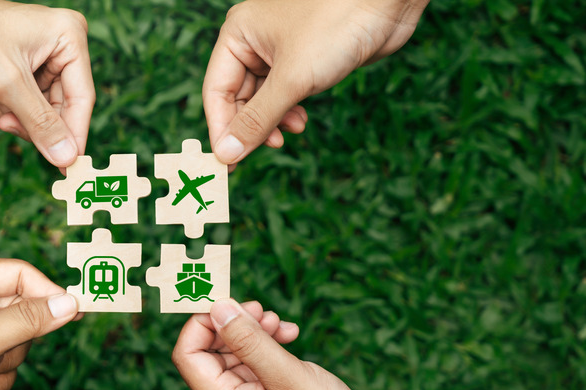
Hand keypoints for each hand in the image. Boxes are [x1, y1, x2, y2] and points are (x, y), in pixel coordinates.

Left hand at [0, 0, 94, 168]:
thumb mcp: (6, 84)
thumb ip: (40, 123)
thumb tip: (66, 158)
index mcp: (69, 38)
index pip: (82, 97)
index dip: (73, 134)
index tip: (67, 167)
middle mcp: (60, 47)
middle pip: (64, 106)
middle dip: (37, 123)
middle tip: (10, 128)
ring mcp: (42, 58)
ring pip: (44, 110)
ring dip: (20, 118)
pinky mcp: (23, 68)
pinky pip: (27, 105)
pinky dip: (9, 109)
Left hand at [172, 299, 374, 389]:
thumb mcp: (289, 378)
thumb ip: (250, 343)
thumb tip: (217, 309)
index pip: (188, 354)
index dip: (202, 322)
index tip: (230, 300)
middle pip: (209, 352)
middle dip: (233, 324)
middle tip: (263, 310)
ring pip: (234, 356)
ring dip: (254, 332)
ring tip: (281, 324)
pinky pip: (254, 367)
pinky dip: (268, 346)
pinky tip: (289, 336)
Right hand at [204, 0, 428, 167]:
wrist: (386, 6)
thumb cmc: (336, 27)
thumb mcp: (292, 80)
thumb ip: (258, 120)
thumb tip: (227, 153)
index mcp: (238, 34)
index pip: (215, 91)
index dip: (221, 129)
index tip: (227, 161)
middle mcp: (252, 41)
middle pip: (237, 98)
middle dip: (252, 126)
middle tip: (266, 150)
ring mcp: (277, 52)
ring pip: (261, 100)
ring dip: (273, 122)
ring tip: (293, 130)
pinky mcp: (301, 62)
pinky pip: (282, 96)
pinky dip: (288, 113)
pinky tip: (301, 122)